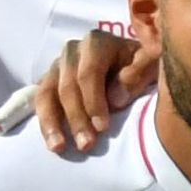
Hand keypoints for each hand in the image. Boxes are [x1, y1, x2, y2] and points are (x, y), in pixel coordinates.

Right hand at [7, 29, 149, 153]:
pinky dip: (44, 123)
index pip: (89, 73)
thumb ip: (139, 73)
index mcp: (97, 43)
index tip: (102, 128)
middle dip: (76, 118)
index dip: (93, 101)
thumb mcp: (150, 64)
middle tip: (86, 145)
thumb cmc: (143, 65)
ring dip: (52, 123)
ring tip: (59, 147)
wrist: (131, 63)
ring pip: (47, 93)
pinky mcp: (50, 80)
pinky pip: (41, 100)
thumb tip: (115, 99)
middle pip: (67, 86)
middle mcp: (73, 51)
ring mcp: (58, 65)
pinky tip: (50, 142)